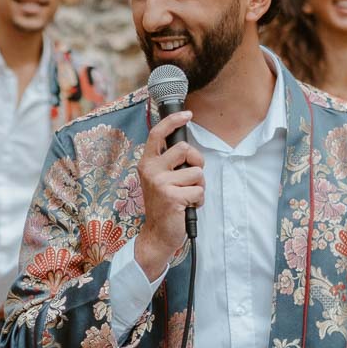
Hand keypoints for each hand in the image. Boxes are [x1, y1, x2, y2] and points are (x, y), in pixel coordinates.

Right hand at [134, 109, 203, 278]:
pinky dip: (198, 200)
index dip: (173, 121)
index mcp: (147, 163)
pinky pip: (199, 191)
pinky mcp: (172, 196)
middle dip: (196, 162)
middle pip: (184, 149)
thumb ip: (170, 163)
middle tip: (191, 177)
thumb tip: (188, 148)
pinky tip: (187, 206)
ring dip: (198, 186)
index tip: (187, 114)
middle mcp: (151, 170)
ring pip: (196, 173)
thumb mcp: (161, 179)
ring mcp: (160, 183)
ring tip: (186, 196)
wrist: (157, 234)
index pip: (158, 134)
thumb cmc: (164, 204)